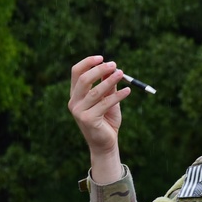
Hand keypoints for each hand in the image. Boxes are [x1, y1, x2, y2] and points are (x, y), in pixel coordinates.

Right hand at [68, 55, 129, 182]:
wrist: (106, 143)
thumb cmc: (106, 120)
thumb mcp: (108, 99)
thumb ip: (108, 85)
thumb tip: (112, 67)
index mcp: (76, 94)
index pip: (76, 72)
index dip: (88, 62)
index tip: (102, 58)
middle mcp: (74, 102)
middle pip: (83, 79)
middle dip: (99, 70)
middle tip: (114, 65)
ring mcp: (79, 111)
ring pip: (95, 91)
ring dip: (110, 81)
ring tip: (122, 74)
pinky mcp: (88, 119)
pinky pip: (105, 103)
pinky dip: (118, 96)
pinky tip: (128, 91)